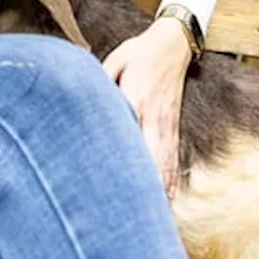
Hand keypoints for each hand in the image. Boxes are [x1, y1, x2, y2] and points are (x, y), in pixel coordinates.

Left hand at [102, 18, 193, 195]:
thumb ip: (101, 81)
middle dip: (143, 183)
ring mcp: (168, 123)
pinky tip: (167, 196)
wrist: (173, 43)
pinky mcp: (174, 126)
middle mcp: (155, 115)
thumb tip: (85, 100)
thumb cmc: (139, 52)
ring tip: (152, 215)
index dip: (122, 155)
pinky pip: (174, 157)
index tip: (111, 178)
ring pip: (165, 161)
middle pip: (151, 155)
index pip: (130, 130)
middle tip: (131, 210)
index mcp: (138, 96)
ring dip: (159, 188)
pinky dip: (171, 179)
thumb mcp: (115, 60)